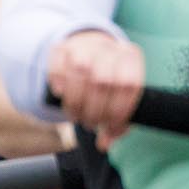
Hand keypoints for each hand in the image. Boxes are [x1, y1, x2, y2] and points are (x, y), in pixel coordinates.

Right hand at [46, 31, 144, 150]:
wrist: (90, 49)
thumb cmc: (109, 80)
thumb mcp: (120, 96)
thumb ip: (118, 122)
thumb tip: (105, 144)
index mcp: (130, 57)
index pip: (129, 85)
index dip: (119, 112)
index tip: (110, 127)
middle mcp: (110, 47)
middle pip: (103, 80)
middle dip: (95, 110)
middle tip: (90, 124)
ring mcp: (85, 44)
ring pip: (80, 71)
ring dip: (76, 102)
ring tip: (76, 116)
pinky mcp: (62, 46)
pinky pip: (58, 64)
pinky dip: (59, 84)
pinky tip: (62, 95)